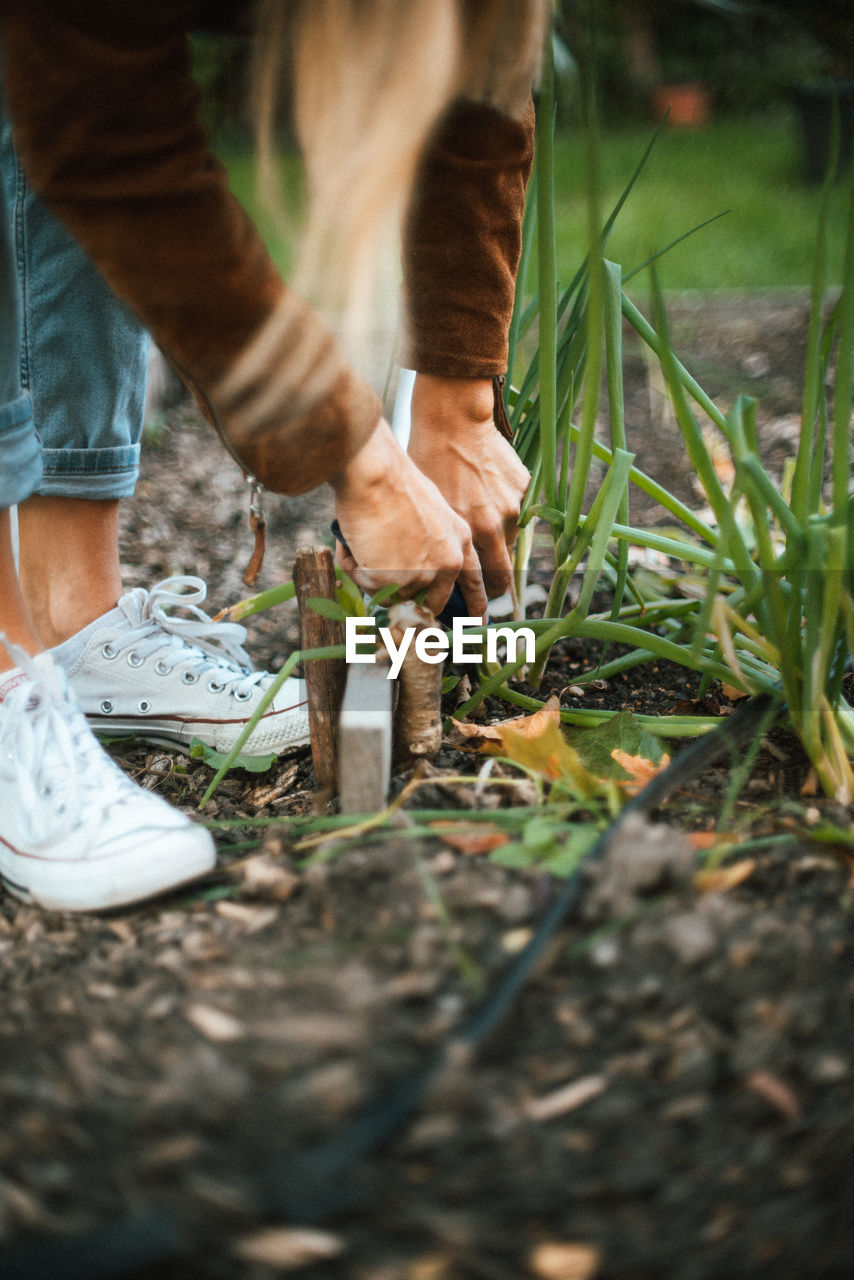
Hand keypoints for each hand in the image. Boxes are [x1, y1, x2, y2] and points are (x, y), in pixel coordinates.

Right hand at [329, 419, 487, 619]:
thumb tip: (417, 569)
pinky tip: (354, 541)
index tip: (477, 623)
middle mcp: (448, 562)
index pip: (475, 584)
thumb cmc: (393, 481)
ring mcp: (423, 574)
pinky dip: (355, 568)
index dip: (475, 606)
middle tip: (389, 592)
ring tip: (364, 541)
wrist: (374, 471)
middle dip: (407, 600)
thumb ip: (434, 542)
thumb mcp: (431, 511)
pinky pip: (368, 587)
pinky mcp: (396, 580)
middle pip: (430, 603)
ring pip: (393, 595)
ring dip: (374, 577)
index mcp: (462, 540)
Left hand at [407, 374, 529, 598]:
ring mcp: (512, 504)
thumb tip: (440, 572)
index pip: (484, 584)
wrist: (452, 420)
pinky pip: (512, 505)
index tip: (481, 613)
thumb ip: (441, 541)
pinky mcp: (521, 484)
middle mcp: (495, 525)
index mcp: (469, 535)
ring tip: (475, 521)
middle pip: (504, 573)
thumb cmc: (427, 463)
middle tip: (491, 596)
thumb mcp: (427, 510)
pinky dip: (498, 503)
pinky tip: (481, 487)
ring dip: (494, 536)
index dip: (482, 602)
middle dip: (497, 589)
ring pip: (507, 535)